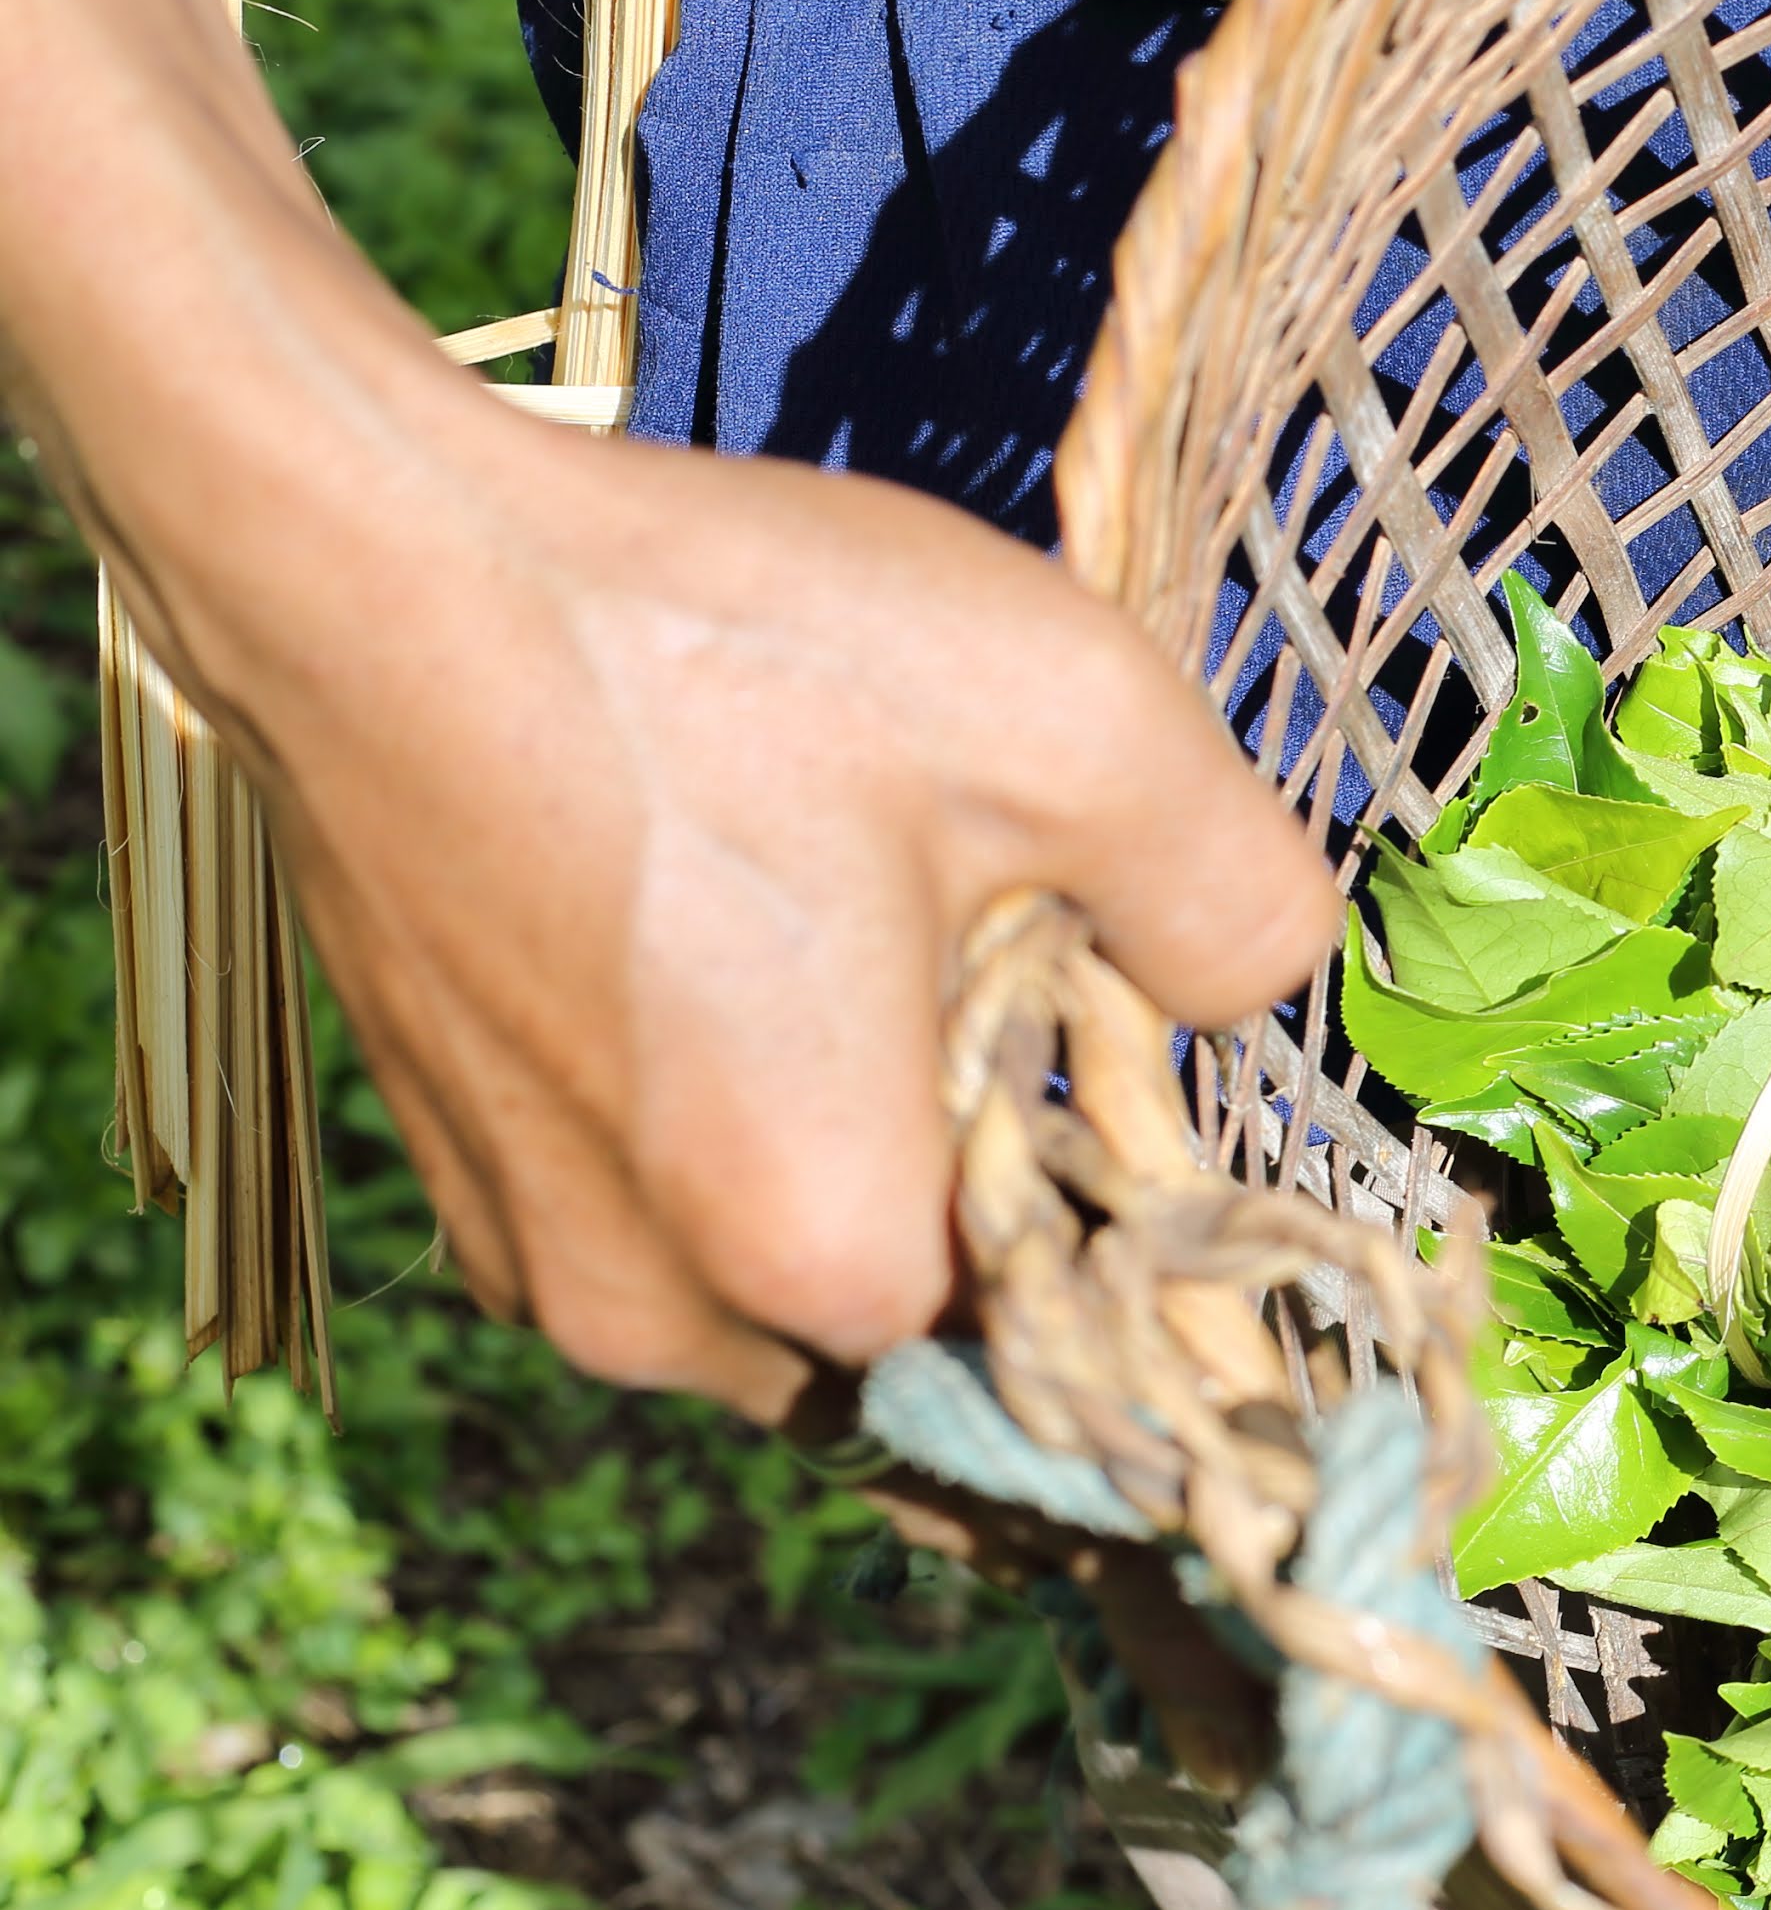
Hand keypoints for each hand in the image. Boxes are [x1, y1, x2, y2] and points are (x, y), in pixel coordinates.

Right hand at [216, 399, 1340, 1417]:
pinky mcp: (455, 1165)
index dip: (1138, 1239)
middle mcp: (652, 1312)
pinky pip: (658, 1209)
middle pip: (920, 1325)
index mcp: (820, 1251)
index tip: (1148, 1104)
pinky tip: (750, 951)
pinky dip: (730, 1121)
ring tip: (881, 957)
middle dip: (996, 1204)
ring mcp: (528, 1248)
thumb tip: (1263, 997)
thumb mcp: (1079, 726)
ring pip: (780, 1271)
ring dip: (859, 1159)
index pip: (1061, 1353)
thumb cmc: (725, 646)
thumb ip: (1237, 904)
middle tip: (1023, 1002)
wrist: (369, 556)